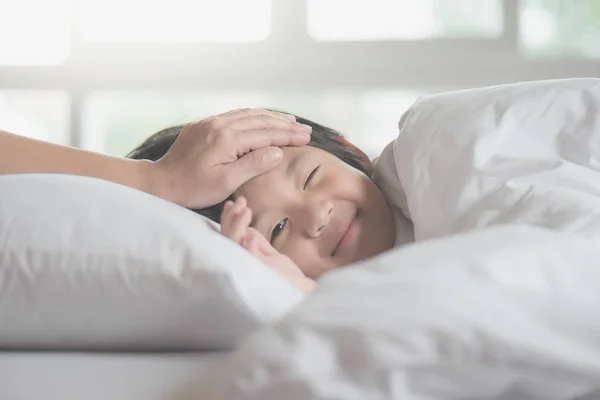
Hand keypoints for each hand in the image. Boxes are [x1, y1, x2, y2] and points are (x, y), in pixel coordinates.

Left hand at [152, 109, 310, 208]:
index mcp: (227, 139)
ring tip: (289, 121)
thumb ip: (253, 165)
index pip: (266, 133)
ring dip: (270, 117)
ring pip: (248, 114)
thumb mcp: (226, 182)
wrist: (160, 182)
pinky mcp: (203, 125)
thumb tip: (277, 152)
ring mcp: (210, 122)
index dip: (288, 135)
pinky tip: (261, 119)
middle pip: (260, 120)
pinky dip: (253, 116)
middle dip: (284, 124)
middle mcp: (219, 125)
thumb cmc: (193, 188)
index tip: (306, 137)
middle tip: (304, 128)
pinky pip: (234, 115)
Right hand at [220, 196, 315, 292]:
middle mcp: (242, 263)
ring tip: (246, 210)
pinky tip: (250, 232)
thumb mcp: (271, 254)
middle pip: (227, 238)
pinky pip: (249, 255)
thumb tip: (248, 229)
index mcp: (244, 258)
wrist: (301, 288)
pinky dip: (248, 242)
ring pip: (234, 243)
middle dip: (231, 217)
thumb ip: (259, 243)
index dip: (229, 219)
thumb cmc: (286, 275)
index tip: (235, 202)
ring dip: (237, 225)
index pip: (230, 236)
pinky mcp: (260, 271)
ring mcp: (249, 267)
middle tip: (241, 202)